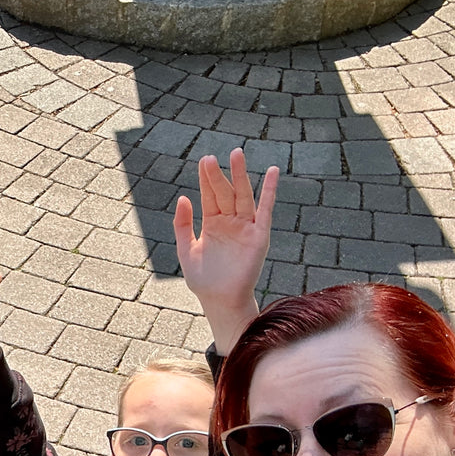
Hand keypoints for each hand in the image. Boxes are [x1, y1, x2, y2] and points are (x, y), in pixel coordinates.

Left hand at [173, 149, 278, 355]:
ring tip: (237, 154)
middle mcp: (230, 222)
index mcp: (213, 223)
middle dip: (219, 175)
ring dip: (241, 176)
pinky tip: (272, 172)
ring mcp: (245, 228)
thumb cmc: (203, 279)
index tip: (204, 161)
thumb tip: (183, 198)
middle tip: (210, 158)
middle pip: (225, 192)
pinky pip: (265, 211)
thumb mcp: (185, 250)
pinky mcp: (259, 236)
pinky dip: (270, 192)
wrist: (219, 301)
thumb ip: (182, 225)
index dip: (207, 179)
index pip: (210, 195)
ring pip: (244, 196)